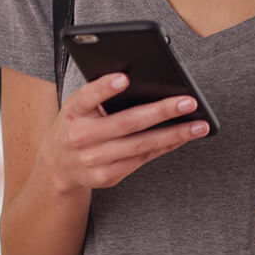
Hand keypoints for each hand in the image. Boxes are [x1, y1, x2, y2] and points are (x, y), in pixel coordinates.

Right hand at [36, 72, 208, 191]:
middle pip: (126, 123)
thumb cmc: (75, 125)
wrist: (57, 166)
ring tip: (198, 125)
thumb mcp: (77, 106)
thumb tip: (141, 81)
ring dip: (173, 135)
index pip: (87, 97)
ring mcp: (94, 161)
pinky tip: (182, 137)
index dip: (105, 88)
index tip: (124, 78)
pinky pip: (142, 160)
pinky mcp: (107, 177)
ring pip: (140, 146)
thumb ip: (99, 95)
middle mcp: (81, 138)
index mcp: (72, 112)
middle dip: (160, 112)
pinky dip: (164, 147)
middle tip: (187, 102)